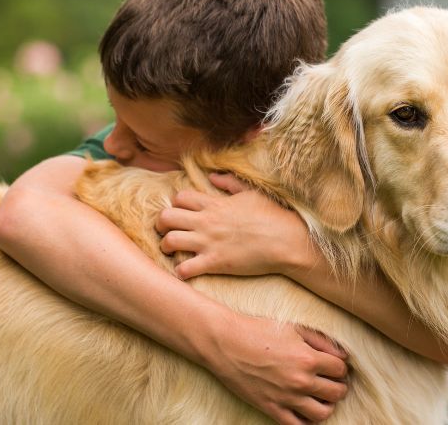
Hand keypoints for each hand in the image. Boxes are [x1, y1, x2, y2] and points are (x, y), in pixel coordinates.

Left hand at [155, 173, 322, 279]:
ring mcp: (209, 242)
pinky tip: (186, 271)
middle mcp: (207, 221)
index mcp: (215, 204)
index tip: (181, 213)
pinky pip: (185, 269)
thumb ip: (230, 183)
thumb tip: (213, 176)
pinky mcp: (215, 263)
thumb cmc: (272, 216)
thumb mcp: (251, 193)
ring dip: (166, 247)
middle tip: (166, 231)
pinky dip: (180, 271)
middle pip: (166, 217)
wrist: (287, 241)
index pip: (180, 198)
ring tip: (172, 252)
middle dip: (161, 225)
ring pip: (169, 241)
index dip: (175, 205)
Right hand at [198, 312, 348, 423]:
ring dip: (326, 405)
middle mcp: (300, 381)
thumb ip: (322, 341)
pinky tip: (304, 410)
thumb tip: (343, 355)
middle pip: (337, 392)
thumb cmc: (259, 331)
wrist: (225, 343)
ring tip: (320, 397)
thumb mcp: (294, 328)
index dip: (340, 367)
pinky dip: (306, 421)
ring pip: (322, 414)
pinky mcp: (270, 408)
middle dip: (338, 386)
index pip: (341, 369)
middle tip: (331, 381)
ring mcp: (286, 397)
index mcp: (308, 358)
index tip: (334, 365)